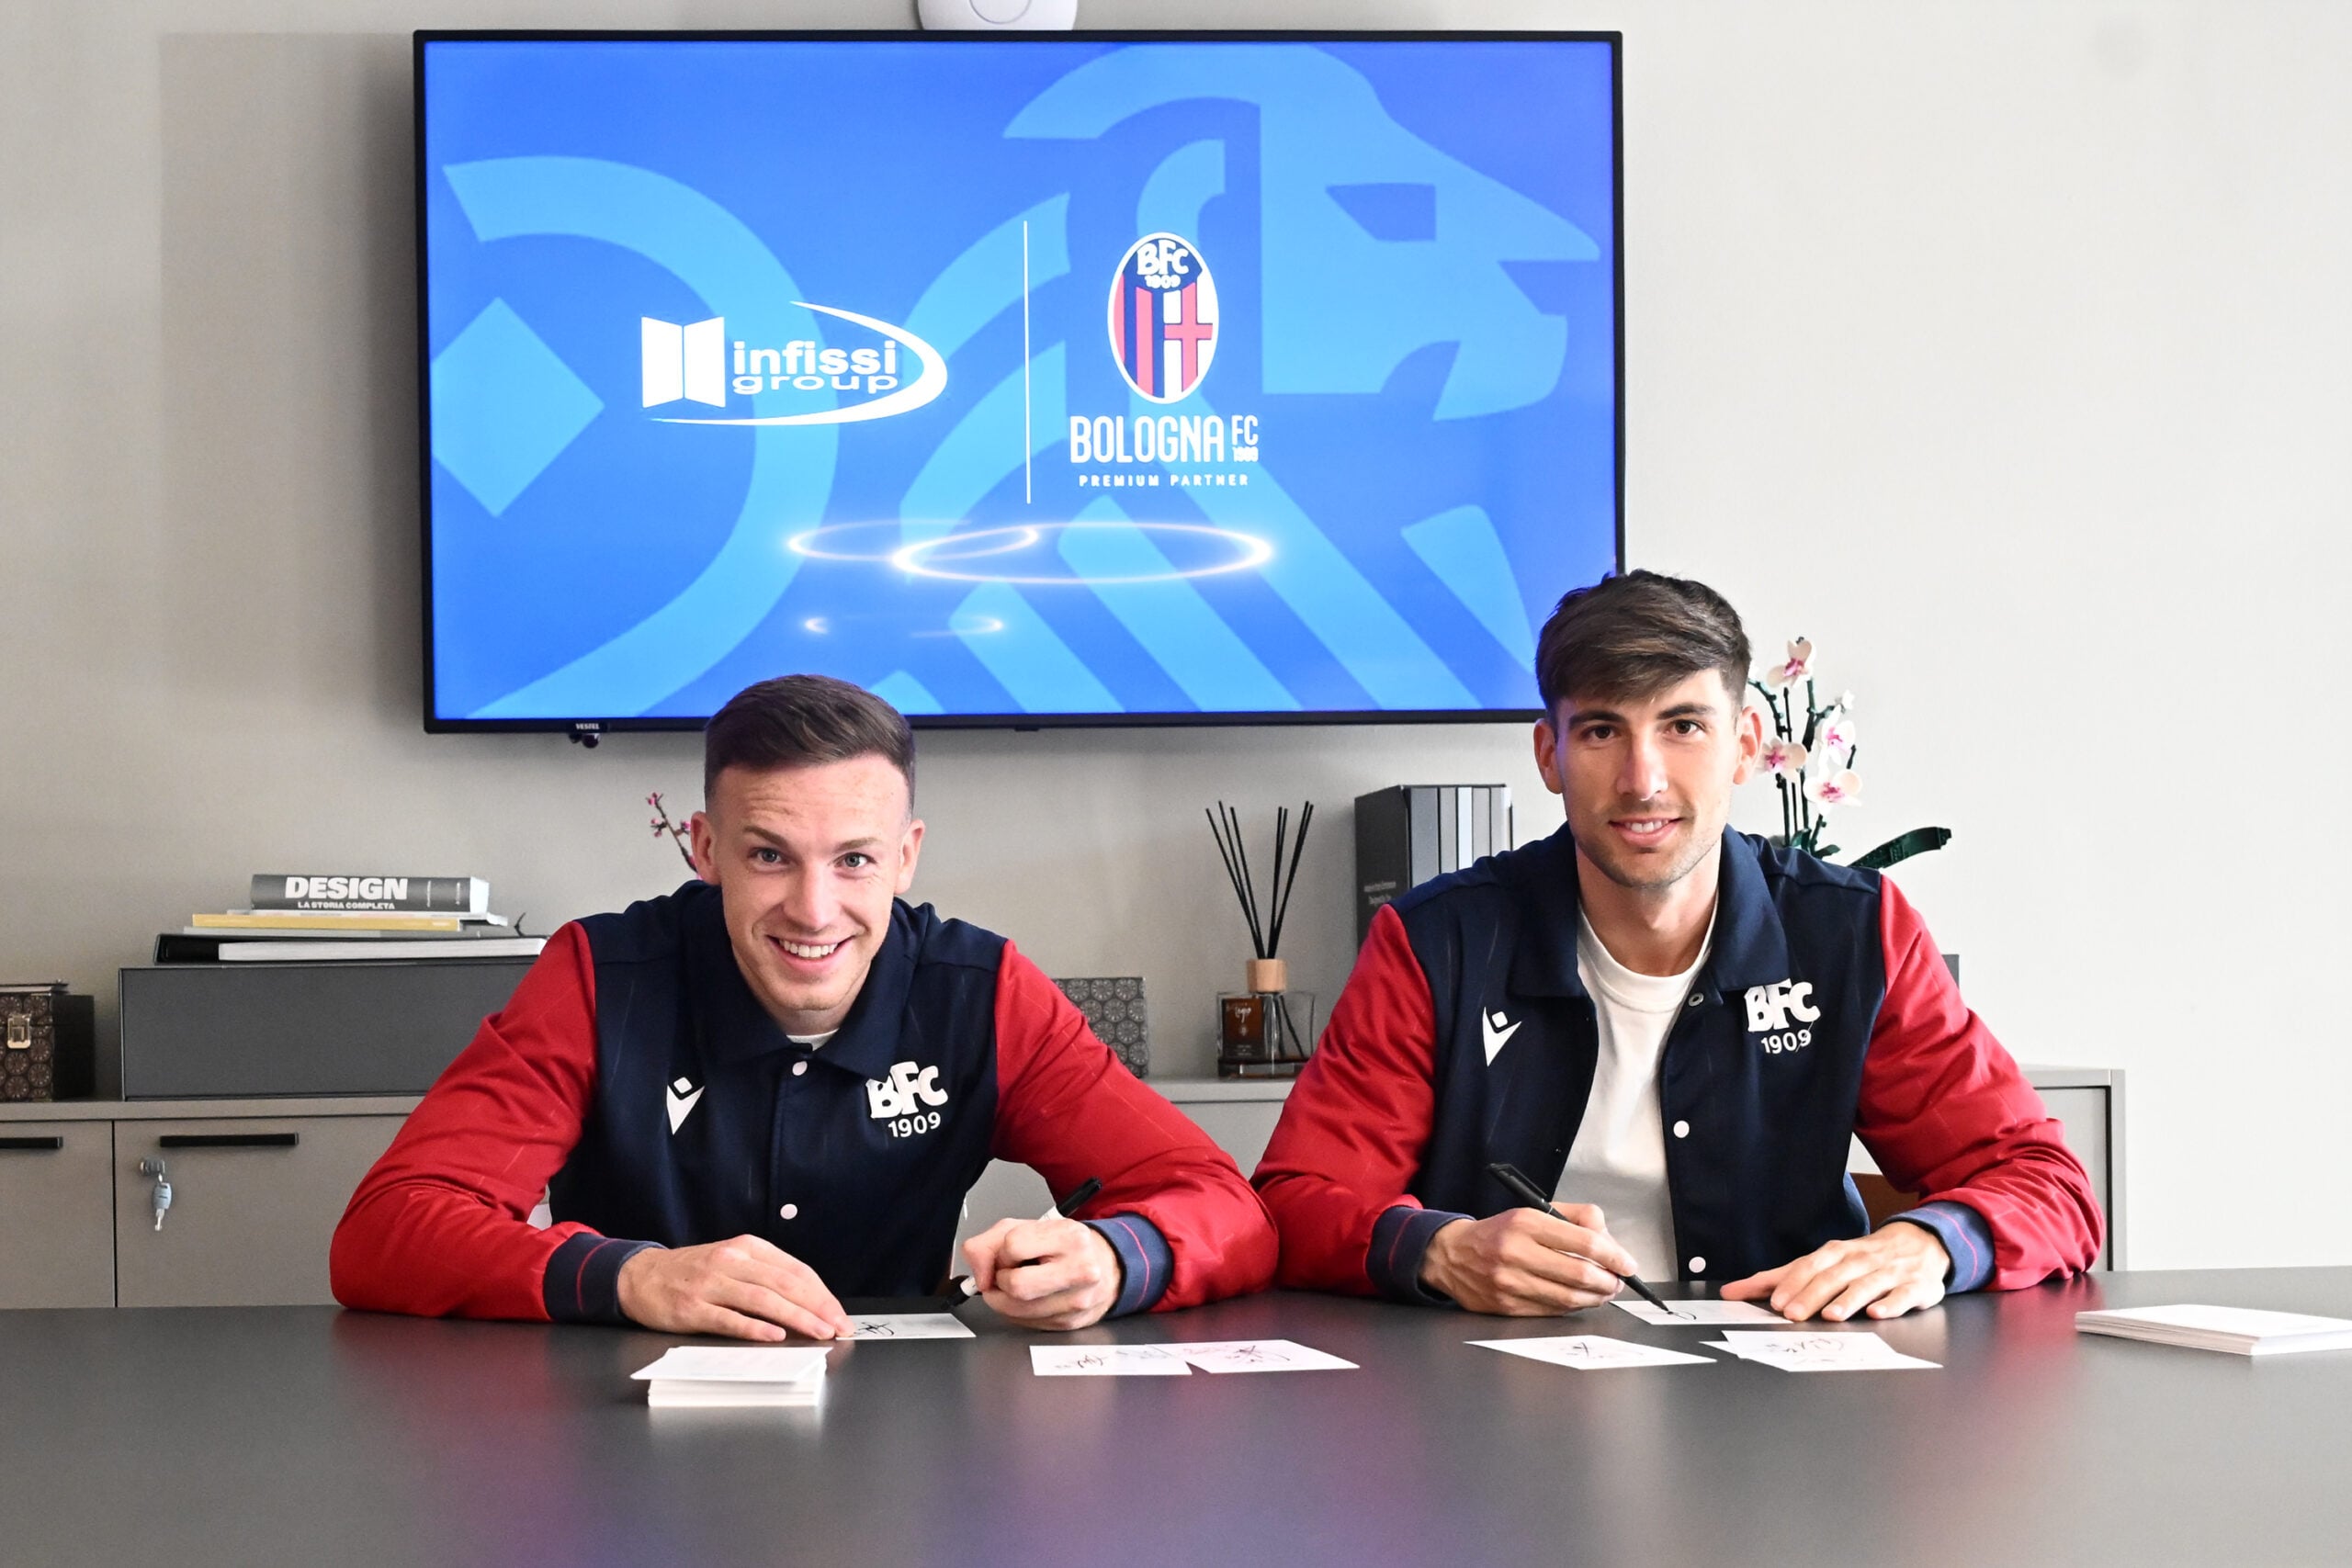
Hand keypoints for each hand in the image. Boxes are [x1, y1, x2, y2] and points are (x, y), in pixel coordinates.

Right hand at [616, 1235, 853, 1340]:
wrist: (639, 1275)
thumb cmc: (692, 1272)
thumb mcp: (732, 1260)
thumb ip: (764, 1275)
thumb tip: (807, 1301)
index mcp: (748, 1247)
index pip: (796, 1270)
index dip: (822, 1294)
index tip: (839, 1315)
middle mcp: (732, 1260)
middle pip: (785, 1283)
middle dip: (818, 1307)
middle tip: (838, 1328)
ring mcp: (711, 1283)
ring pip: (763, 1300)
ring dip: (796, 1317)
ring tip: (818, 1332)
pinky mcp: (692, 1307)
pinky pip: (729, 1318)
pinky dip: (754, 1327)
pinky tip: (775, 1336)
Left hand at [962, 1216, 1122, 1330]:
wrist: (1106, 1266)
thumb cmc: (1063, 1246)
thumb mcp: (1027, 1228)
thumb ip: (989, 1243)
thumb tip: (978, 1275)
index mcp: (1069, 1237)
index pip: (1013, 1245)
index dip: (1002, 1252)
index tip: (1008, 1254)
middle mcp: (1080, 1269)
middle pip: (1016, 1285)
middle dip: (1001, 1281)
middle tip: (1009, 1273)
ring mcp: (1077, 1300)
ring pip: (1017, 1310)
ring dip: (1005, 1299)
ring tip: (1020, 1284)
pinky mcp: (1071, 1323)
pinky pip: (1026, 1323)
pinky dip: (1019, 1312)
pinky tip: (1033, 1298)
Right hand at [1417, 1205, 1637, 1315]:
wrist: (1451, 1255)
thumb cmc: (1500, 1232)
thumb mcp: (1534, 1211)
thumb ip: (1576, 1219)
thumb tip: (1610, 1242)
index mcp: (1526, 1223)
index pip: (1584, 1241)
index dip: (1614, 1255)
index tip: (1628, 1264)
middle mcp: (1516, 1252)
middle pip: (1580, 1273)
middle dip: (1609, 1281)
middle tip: (1618, 1280)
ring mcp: (1511, 1283)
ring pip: (1570, 1297)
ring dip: (1596, 1297)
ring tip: (1604, 1290)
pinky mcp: (1507, 1306)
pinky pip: (1553, 1311)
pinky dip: (1574, 1306)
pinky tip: (1580, 1299)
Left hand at [1718, 1223, 1951, 1321]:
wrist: (1922, 1243)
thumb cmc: (1864, 1257)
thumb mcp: (1824, 1261)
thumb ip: (1780, 1277)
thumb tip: (1733, 1291)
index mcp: (1837, 1253)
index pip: (1810, 1266)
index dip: (1793, 1283)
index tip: (1776, 1302)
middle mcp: (1861, 1260)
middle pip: (1834, 1277)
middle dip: (1812, 1295)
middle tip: (1793, 1315)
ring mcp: (1889, 1273)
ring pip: (1866, 1285)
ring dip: (1847, 1300)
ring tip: (1831, 1315)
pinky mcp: (1915, 1287)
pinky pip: (1903, 1295)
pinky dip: (1891, 1304)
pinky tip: (1878, 1314)